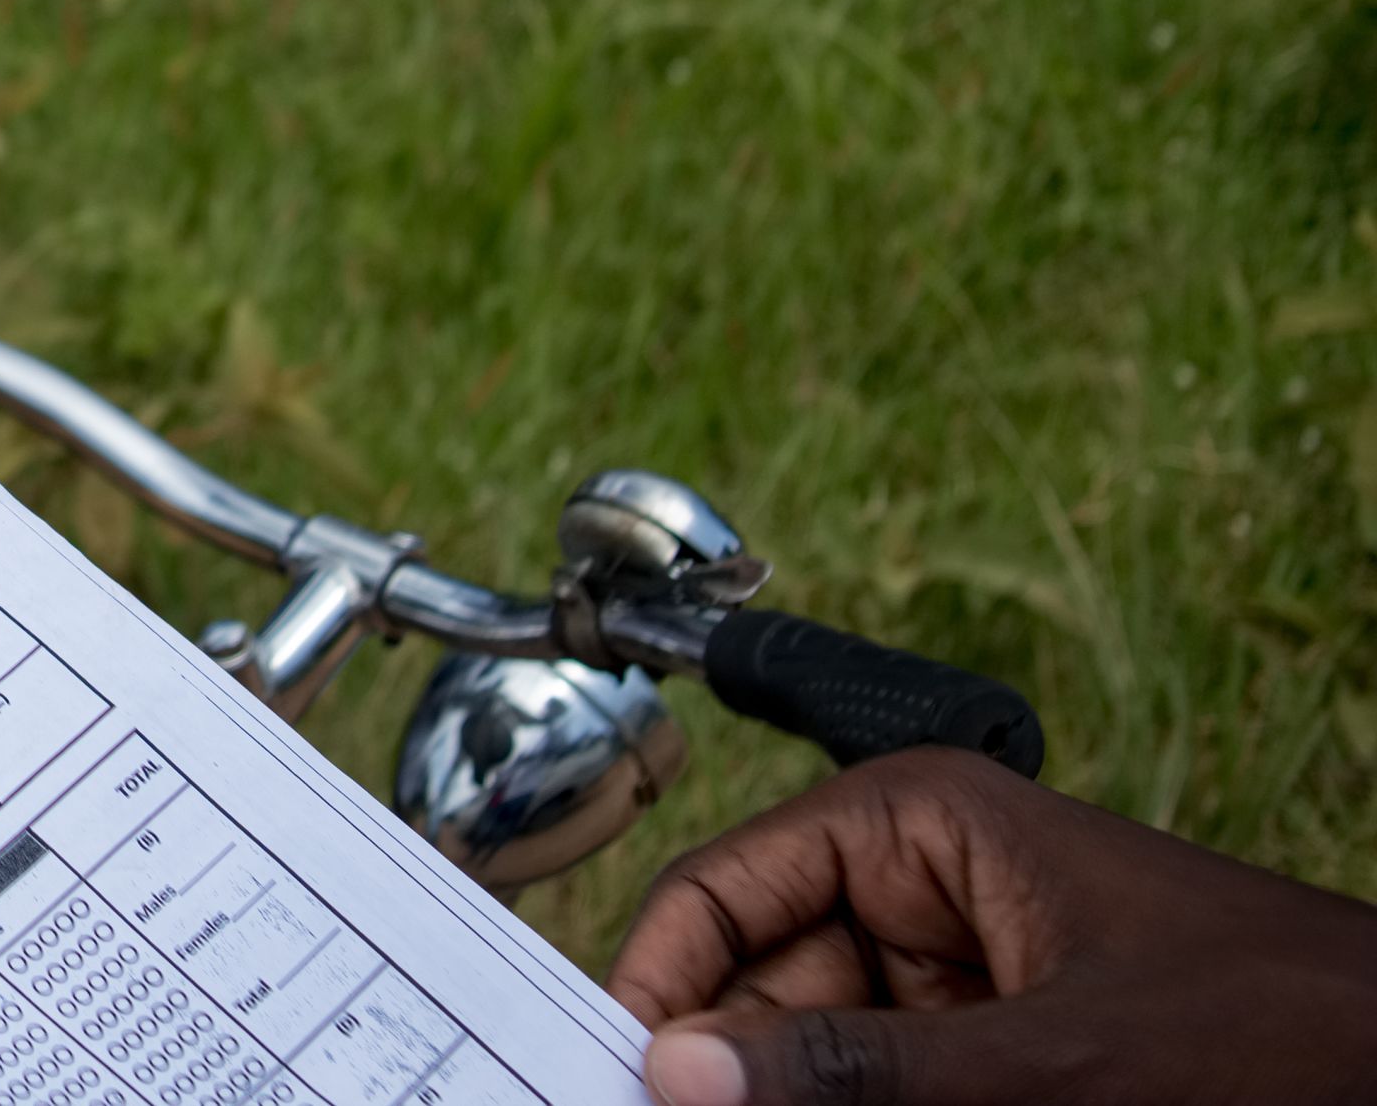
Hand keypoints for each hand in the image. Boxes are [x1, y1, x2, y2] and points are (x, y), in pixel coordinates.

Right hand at [606, 746, 1376, 1104]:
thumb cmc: (1275, 1022)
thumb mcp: (1050, 1059)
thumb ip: (857, 1073)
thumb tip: (684, 1073)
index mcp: (915, 823)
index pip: (722, 890)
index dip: (662, 983)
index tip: (625, 1080)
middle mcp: (920, 888)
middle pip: (761, 987)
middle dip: (735, 1070)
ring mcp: (958, 978)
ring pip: (818, 1055)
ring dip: (794, 1100)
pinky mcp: (994, 1053)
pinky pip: (883, 1089)